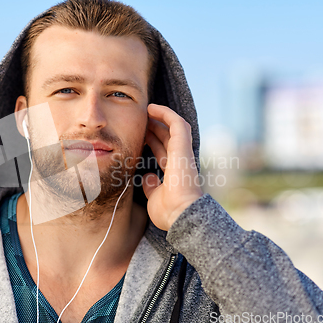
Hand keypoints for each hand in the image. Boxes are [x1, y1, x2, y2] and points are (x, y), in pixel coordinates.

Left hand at [142, 104, 202, 230]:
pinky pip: (176, 123)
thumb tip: (147, 177)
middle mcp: (179, 160)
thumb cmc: (169, 211)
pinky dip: (165, 113)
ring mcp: (183, 153)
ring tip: (146, 109)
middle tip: (139, 120)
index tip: (139, 136)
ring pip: (173, 127)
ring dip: (160, 117)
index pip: (162, 152)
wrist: (180, 214)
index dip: (151, 142)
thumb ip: (151, 186)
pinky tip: (152, 108)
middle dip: (153, 128)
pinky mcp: (183, 147)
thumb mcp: (154, 197)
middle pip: (167, 138)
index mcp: (174, 172)